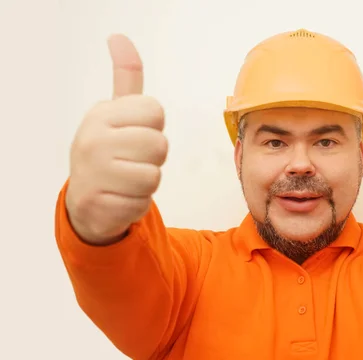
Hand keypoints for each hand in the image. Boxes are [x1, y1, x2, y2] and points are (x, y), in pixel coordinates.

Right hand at [65, 34, 167, 244]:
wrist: (87, 200)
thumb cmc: (109, 150)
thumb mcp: (116, 112)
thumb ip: (126, 77)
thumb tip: (119, 37)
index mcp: (100, 114)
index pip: (155, 111)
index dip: (153, 127)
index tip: (134, 134)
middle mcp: (91, 140)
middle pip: (160, 145)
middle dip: (153, 158)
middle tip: (131, 161)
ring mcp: (92, 173)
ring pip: (154, 176)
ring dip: (147, 183)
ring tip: (126, 179)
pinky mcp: (98, 204)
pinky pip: (142, 203)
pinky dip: (137, 203)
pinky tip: (120, 198)